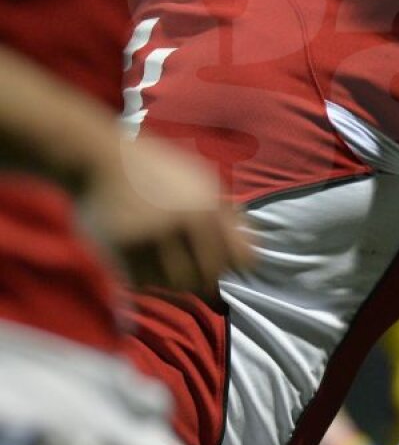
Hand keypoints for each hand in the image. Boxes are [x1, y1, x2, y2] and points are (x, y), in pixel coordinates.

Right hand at [78, 135, 253, 297]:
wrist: (101, 158)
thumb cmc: (158, 171)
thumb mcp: (204, 181)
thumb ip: (230, 216)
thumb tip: (252, 255)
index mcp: (210, 208)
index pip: (241, 260)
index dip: (234, 265)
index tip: (220, 262)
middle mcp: (185, 223)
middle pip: (209, 278)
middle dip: (203, 278)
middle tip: (187, 266)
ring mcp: (152, 237)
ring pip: (177, 286)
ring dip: (173, 280)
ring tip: (164, 261)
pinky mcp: (122, 248)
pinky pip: (144, 283)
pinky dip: (146, 278)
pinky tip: (142, 259)